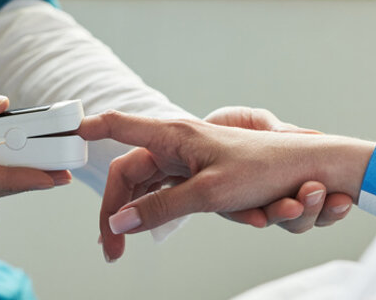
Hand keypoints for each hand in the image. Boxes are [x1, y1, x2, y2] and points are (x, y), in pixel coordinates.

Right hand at [77, 111, 375, 261]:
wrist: (312, 168)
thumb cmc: (265, 168)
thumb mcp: (208, 193)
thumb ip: (162, 208)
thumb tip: (121, 223)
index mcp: (175, 135)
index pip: (119, 127)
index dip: (88, 129)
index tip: (63, 136)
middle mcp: (180, 144)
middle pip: (130, 175)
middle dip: (114, 211)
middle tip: (107, 248)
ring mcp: (192, 161)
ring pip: (150, 190)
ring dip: (137, 218)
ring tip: (118, 246)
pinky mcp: (206, 177)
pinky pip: (174, 196)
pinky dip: (164, 214)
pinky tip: (151, 228)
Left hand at [204, 106, 353, 231]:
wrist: (189, 136)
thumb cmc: (229, 127)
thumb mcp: (257, 121)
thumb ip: (279, 131)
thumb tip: (314, 137)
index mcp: (291, 175)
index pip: (322, 199)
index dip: (335, 205)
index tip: (346, 198)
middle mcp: (276, 195)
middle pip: (306, 217)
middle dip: (317, 210)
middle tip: (316, 191)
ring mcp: (253, 201)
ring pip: (279, 221)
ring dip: (288, 214)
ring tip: (294, 204)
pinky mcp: (226, 204)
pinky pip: (241, 215)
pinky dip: (251, 216)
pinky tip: (260, 217)